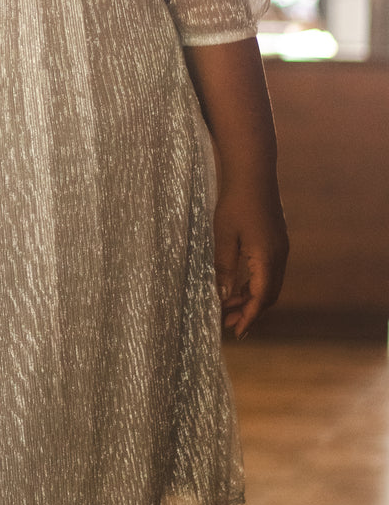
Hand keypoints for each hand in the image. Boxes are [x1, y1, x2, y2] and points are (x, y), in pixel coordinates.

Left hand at [213, 179, 288, 339]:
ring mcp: (280, 246)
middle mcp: (279, 255)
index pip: (261, 298)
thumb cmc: (235, 201)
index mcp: (267, 257)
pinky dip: (255, 282)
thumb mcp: (224, 236)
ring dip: (252, 297)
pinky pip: (269, 270)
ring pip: (270, 283)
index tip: (236, 332)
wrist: (253, 172)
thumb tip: (224, 295)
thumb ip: (225, 267)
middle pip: (269, 294)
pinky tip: (239, 285)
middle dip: (250, 311)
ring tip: (230, 307)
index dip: (249, 317)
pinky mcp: (276, 239)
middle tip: (229, 323)